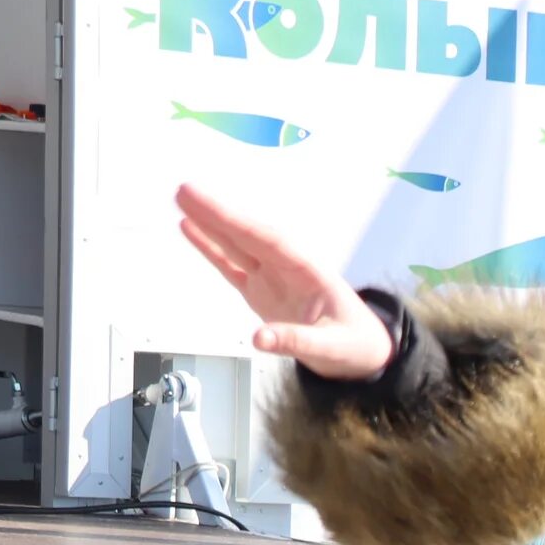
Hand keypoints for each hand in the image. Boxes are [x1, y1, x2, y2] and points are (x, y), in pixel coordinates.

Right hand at [174, 185, 392, 379]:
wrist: (362, 354)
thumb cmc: (354, 345)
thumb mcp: (332, 348)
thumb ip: (297, 342)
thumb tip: (259, 339)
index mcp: (308, 271)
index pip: (267, 240)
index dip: (236, 222)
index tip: (210, 205)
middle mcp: (287, 267)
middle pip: (247, 236)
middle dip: (217, 214)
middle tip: (183, 191)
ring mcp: (272, 277)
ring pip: (236, 245)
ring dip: (209, 223)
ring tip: (181, 200)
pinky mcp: (260, 291)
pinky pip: (232, 266)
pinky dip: (211, 248)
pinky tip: (191, 229)